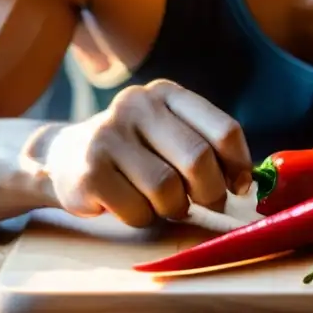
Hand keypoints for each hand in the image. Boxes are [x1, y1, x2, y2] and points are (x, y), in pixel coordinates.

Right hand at [41, 80, 252, 227]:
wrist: (64, 157)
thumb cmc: (135, 151)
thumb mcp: (169, 133)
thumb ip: (207, 147)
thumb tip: (247, 182)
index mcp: (167, 93)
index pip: (223, 129)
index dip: (239, 165)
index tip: (239, 187)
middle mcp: (137, 106)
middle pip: (198, 159)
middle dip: (211, 192)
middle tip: (207, 203)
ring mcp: (109, 136)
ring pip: (168, 189)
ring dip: (174, 207)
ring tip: (163, 203)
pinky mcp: (89, 171)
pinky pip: (138, 210)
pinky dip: (144, 218)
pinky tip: (132, 205)